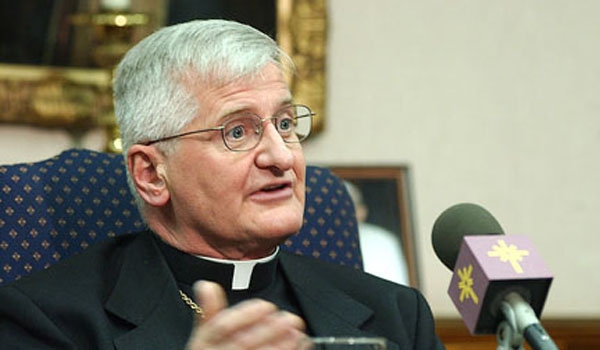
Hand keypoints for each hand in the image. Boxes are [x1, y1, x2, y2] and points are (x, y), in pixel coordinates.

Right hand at [185, 281, 306, 348]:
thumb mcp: (205, 334)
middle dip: (269, 329)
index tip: (267, 306)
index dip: (246, 314)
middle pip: (243, 343)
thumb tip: (206, 285)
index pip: (221, 326)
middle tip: (290, 319)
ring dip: (281, 346)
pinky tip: (300, 346)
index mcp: (204, 342)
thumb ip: (209, 311)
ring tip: (297, 334)